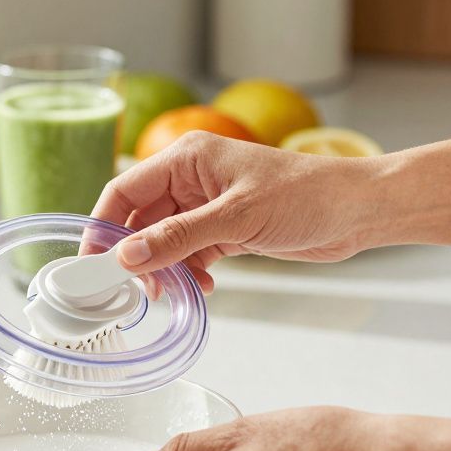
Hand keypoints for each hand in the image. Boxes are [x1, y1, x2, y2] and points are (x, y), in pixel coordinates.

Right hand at [87, 131, 379, 294]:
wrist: (358, 211)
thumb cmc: (306, 196)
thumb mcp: (235, 219)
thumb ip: (177, 239)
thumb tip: (127, 258)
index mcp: (187, 158)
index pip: (125, 191)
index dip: (104, 226)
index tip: (93, 263)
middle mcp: (192, 179)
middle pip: (141, 221)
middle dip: (139, 257)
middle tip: (142, 291)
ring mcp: (208, 206)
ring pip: (165, 243)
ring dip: (167, 270)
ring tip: (178, 292)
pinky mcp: (226, 229)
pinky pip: (190, 254)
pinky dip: (191, 273)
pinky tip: (205, 287)